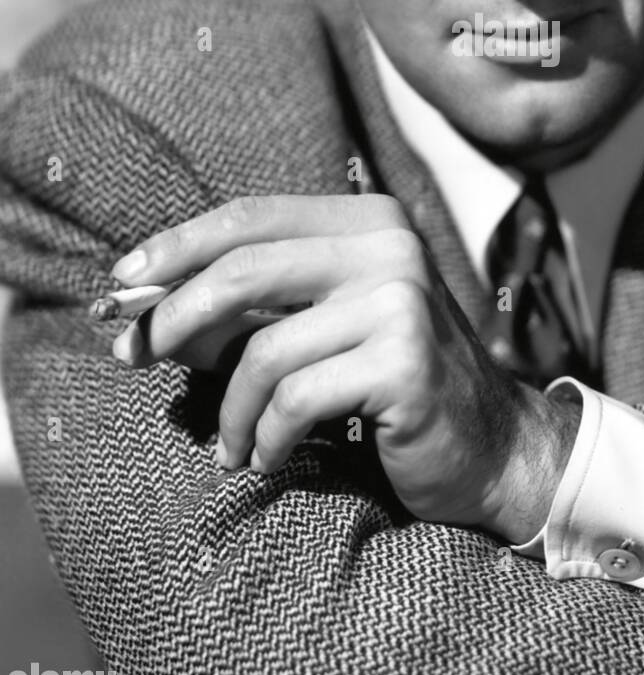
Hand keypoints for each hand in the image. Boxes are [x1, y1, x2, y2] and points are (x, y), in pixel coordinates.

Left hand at [109, 194, 580, 540]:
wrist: (491, 447)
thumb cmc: (391, 387)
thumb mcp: (318, 334)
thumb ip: (248, 315)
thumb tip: (145, 312)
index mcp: (369, 221)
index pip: (252, 217)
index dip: (178, 245)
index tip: (121, 279)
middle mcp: (389, 247)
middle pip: (245, 269)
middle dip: (173, 316)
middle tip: (131, 356)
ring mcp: (401, 301)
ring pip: (264, 351)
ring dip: (228, 410)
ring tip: (229, 445)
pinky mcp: (404, 361)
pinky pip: (295, 400)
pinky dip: (263, 437)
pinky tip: (265, 457)